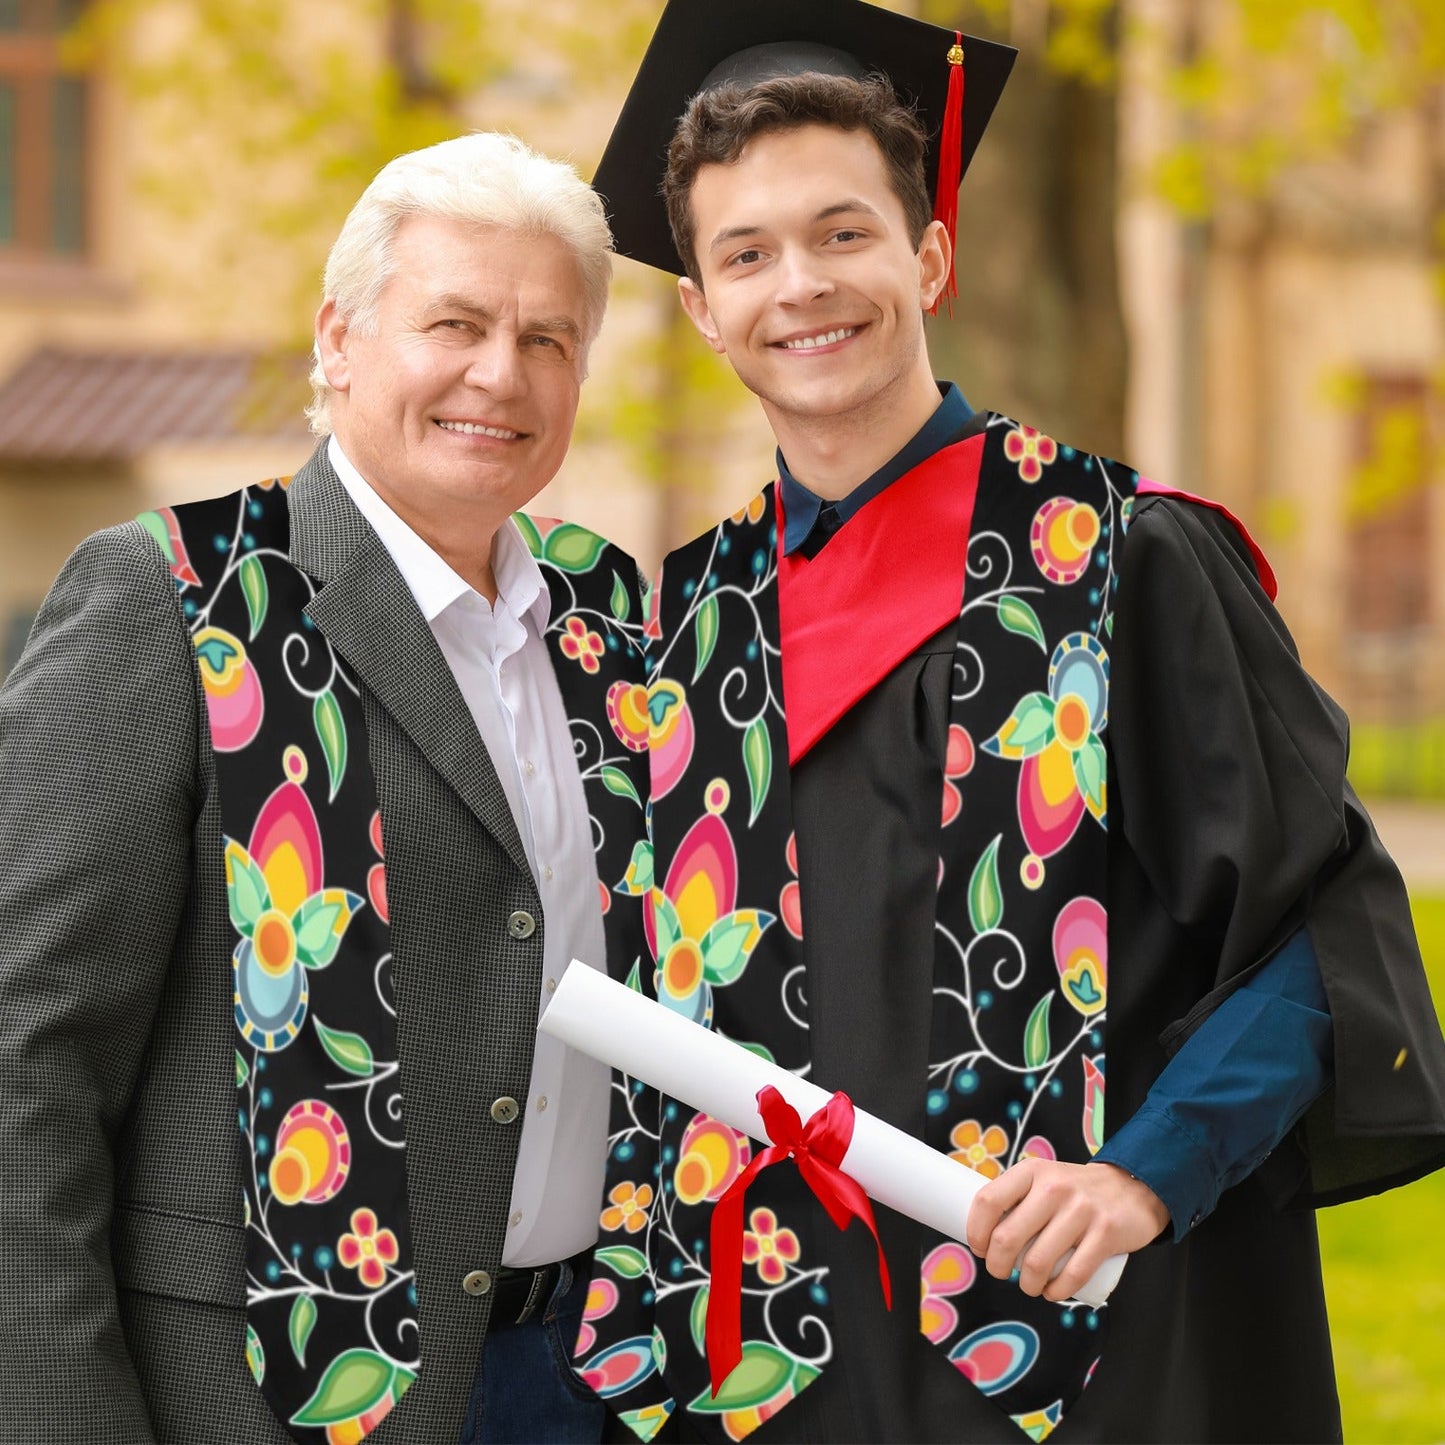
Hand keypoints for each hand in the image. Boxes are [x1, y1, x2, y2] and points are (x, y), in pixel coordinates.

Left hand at [965, 1159, 1169, 1302]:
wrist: (1132, 1187)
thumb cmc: (1075, 1192)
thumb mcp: (1043, 1179)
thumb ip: (1018, 1199)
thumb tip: (983, 1234)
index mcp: (1032, 1171)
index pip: (988, 1201)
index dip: (975, 1231)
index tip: (979, 1248)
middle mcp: (1053, 1187)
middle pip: (1007, 1238)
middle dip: (997, 1266)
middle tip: (1001, 1272)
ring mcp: (1081, 1210)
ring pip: (1037, 1262)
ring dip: (1026, 1285)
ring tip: (1029, 1285)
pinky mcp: (1105, 1234)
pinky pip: (1072, 1275)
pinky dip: (1056, 1292)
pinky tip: (1051, 1292)